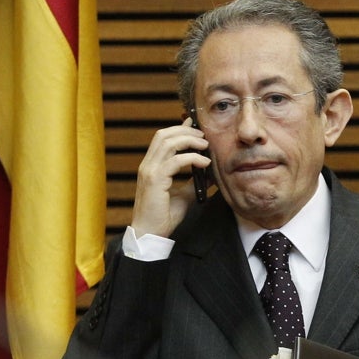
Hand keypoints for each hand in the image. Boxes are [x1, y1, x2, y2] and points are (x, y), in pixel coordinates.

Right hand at [131, 118, 209, 237]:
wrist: (150, 234)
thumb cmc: (163, 217)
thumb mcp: (183, 196)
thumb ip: (193, 183)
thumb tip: (210, 174)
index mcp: (151, 166)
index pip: (162, 138)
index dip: (178, 128)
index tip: (194, 124)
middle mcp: (148, 165)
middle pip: (164, 135)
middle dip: (186, 131)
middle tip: (204, 136)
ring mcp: (149, 171)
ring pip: (168, 142)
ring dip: (189, 140)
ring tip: (205, 145)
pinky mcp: (155, 180)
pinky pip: (175, 161)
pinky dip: (192, 158)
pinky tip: (204, 163)